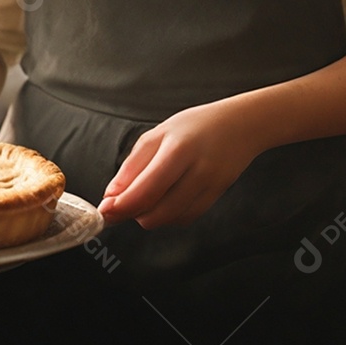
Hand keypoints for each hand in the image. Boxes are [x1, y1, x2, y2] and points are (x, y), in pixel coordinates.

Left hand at [97, 99, 264, 229]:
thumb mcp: (159, 134)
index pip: (144, 190)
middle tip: (122, 202)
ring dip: (149, 215)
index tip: (104, 211)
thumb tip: (112, 196)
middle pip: (156, 212)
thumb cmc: (196, 125)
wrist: (241, 125)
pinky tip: (165, 199)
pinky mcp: (216, 198)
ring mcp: (209, 187)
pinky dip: (168, 216)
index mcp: (178, 150)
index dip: (120, 207)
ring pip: (168, 220)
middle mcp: (196, 172)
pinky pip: (184, 219)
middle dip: (132, 213)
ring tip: (145, 196)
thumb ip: (133, 165)